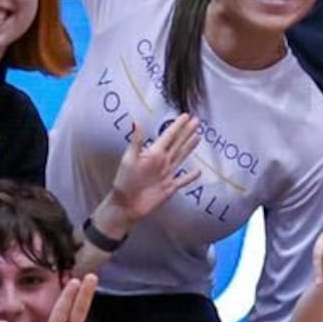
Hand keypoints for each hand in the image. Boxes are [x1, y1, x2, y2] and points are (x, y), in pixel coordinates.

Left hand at [106, 112, 203, 226]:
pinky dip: (191, 177)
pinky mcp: (170, 188)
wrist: (125, 205)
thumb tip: (136, 121)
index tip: (186, 115)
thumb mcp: (129, 160)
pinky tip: (198, 172)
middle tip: (196, 121)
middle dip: (187, 132)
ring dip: (190, 147)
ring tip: (198, 137)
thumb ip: (136, 141)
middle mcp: (162, 162)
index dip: (178, 126)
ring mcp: (167, 174)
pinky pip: (183, 180)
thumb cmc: (124, 182)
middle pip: (178, 144)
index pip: (169, 136)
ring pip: (181, 157)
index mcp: (154, 153)